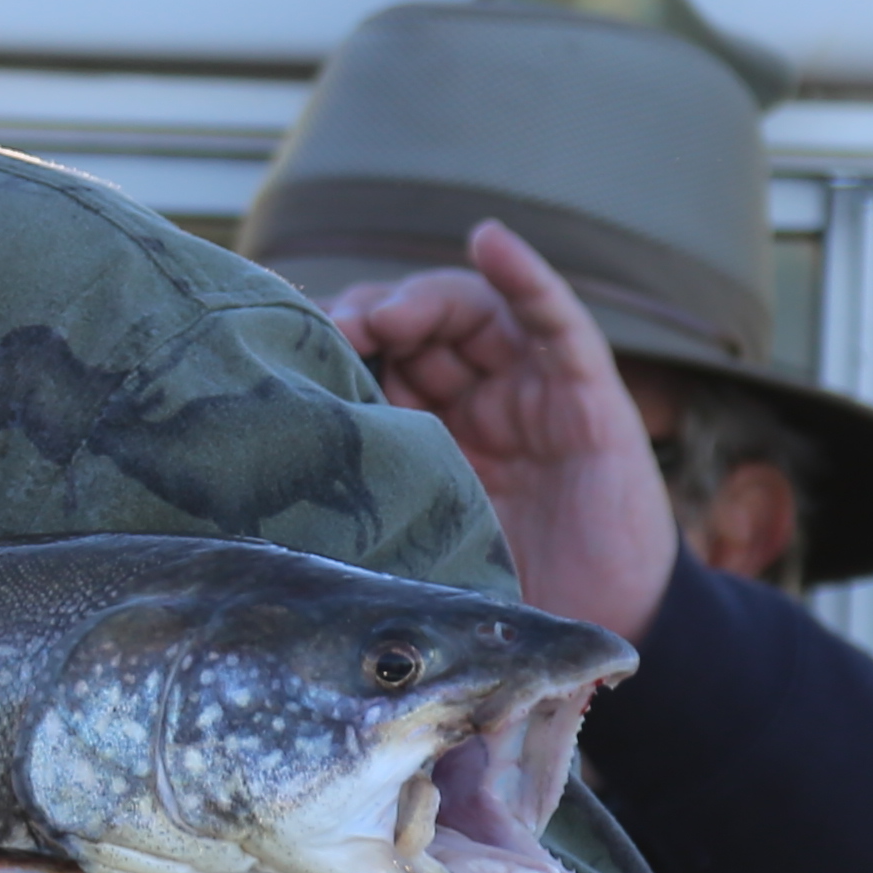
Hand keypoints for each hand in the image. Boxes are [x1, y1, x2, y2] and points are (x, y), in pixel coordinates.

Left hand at [333, 221, 679, 636]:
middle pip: (418, 327)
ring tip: (387, 315)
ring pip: (473, 311)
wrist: (593, 630)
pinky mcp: (586, 392)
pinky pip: (555, 320)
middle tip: (335, 332)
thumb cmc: (505, 594)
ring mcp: (530, 390)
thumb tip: (279, 481)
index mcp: (430, 431)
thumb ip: (375, 499)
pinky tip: (491, 242)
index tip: (298, 356)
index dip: (342, 348)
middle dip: (372, 318)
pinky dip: (525, 276)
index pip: (380, 361)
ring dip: (425, 299)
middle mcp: (476, 400)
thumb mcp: (419, 542)